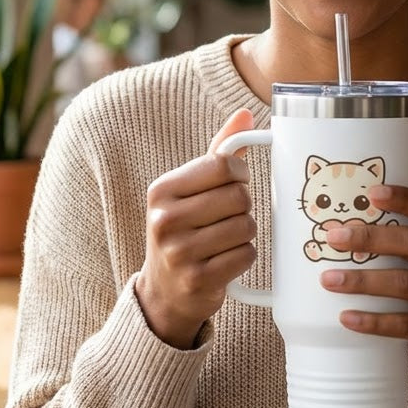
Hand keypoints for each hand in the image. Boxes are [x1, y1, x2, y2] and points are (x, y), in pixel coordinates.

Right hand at [135, 109, 256, 348]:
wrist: (164, 292)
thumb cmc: (184, 229)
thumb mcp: (190, 189)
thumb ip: (218, 151)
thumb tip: (246, 114)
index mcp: (161, 190)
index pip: (222, 164)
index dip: (240, 172)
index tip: (235, 182)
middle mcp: (165, 219)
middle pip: (239, 196)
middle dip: (243, 205)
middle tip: (227, 216)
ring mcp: (180, 252)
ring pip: (246, 225)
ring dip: (245, 232)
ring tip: (224, 239)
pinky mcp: (199, 280)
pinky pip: (246, 254)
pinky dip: (244, 256)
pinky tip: (225, 260)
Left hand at [320, 185, 407, 395]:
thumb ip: (401, 246)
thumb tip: (341, 227)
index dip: (405, 198)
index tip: (372, 192)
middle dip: (370, 238)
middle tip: (334, 237)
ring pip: (406, 284)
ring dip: (363, 280)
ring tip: (329, 280)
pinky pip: (406, 325)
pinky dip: (373, 321)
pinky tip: (347, 318)